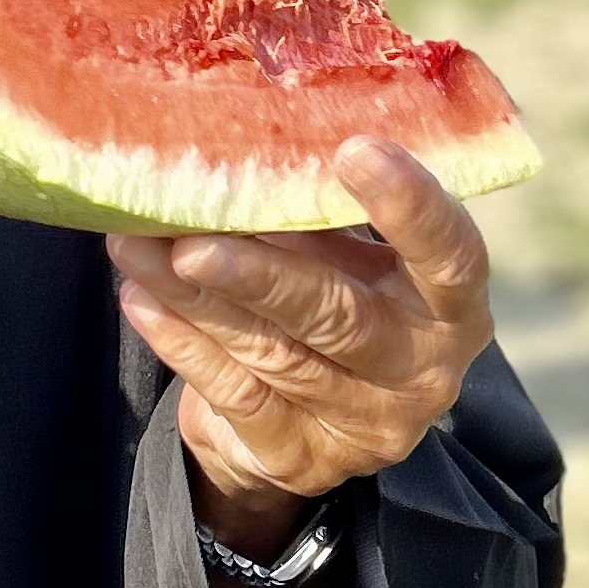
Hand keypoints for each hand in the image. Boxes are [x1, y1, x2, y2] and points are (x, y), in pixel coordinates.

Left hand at [109, 139, 493, 534]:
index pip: (450, 257)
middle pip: (340, 317)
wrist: (309, 421)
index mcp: (452, 307)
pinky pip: (234, 393)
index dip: (409, 208)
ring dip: (195, 296)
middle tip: (194, 237)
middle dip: (262, 274)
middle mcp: (422, 373)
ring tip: (136, 244)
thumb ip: (321, 210)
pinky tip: (140, 297)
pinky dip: (181, 343)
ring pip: (272, 353)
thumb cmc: (336, 298)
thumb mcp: (349, 256)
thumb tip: (239, 130)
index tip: (353, 150)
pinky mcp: (300, 457)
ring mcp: (363, 426)